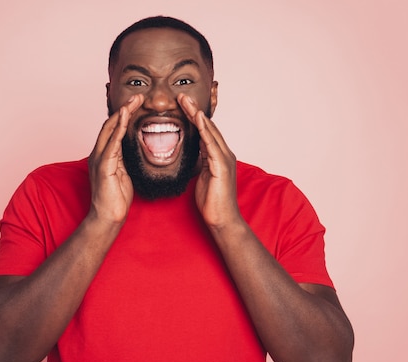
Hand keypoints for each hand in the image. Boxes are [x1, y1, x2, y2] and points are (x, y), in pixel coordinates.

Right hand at [88, 94, 142, 223]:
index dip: (124, 115)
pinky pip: (112, 142)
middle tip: (137, 96)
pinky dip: (119, 128)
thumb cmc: (117, 198)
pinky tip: (126, 116)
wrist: (108, 217)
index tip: (137, 104)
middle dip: (124, 109)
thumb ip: (125, 160)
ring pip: (110, 129)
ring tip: (134, 101)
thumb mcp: (124, 173)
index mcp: (104, 155)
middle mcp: (98, 153)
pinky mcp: (103, 166)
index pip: (113, 129)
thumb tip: (135, 150)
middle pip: (110, 124)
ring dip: (122, 113)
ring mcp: (99, 159)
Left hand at [177, 93, 240, 228]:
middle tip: (182, 96)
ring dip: (197, 114)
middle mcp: (224, 154)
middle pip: (207, 127)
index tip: (182, 105)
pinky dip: (204, 130)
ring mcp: (224, 159)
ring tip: (185, 101)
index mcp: (218, 156)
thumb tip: (191, 155)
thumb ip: (199, 163)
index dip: (194, 117)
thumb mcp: (201, 177)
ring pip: (209, 131)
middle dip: (194, 110)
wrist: (222, 220)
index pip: (205, 132)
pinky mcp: (222, 166)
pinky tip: (197, 118)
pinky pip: (211, 143)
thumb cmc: (212, 202)